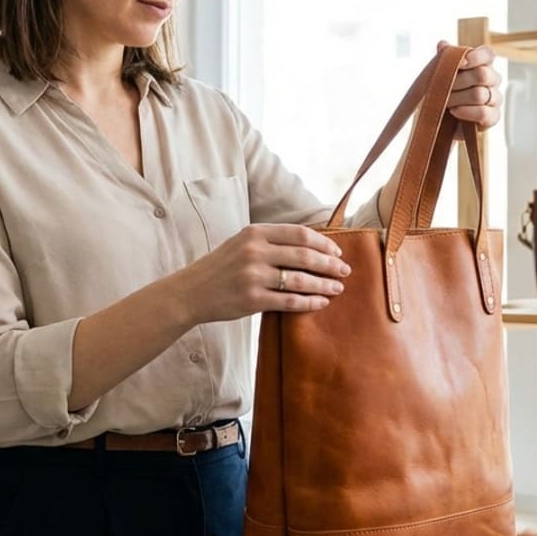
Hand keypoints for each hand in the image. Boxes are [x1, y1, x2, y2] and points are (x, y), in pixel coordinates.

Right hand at [174, 224, 350, 323]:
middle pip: (305, 256)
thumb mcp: (241, 243)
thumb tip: (311, 245)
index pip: (300, 234)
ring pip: (301, 280)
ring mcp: (253, 276)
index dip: (324, 243)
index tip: (337, 251)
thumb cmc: (221, 267)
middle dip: (330, 264)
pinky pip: (290, 301)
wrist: (191, 292)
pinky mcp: (252, 300)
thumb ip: (271, 241)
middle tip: (345, 271)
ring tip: (338, 288)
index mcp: (255, 233)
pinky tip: (321, 302)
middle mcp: (255, 251)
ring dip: (324, 284)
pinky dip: (310, 302)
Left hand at [440, 40, 501, 129]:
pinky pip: (484, 113)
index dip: (475, 57)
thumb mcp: (438, 75)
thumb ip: (443, 59)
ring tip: (444, 102)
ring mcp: (495, 98)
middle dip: (457, 82)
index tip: (459, 64)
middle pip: (482, 75)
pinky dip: (466, 112)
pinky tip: (454, 111)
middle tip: (441, 88)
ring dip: (457, 98)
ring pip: (480, 94)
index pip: (488, 54)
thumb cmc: (442, 93)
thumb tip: (442, 44)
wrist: (439, 120)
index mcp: (483, 64)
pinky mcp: (493, 117)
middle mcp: (493, 79)